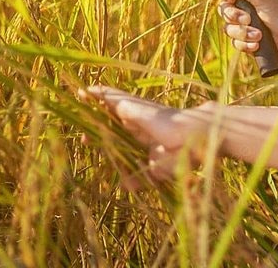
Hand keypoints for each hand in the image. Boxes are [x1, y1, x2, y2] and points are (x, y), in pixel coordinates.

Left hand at [79, 85, 217, 182]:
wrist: (197, 136)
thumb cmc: (184, 153)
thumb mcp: (159, 170)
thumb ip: (142, 177)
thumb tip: (126, 187)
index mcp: (148, 139)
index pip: (122, 139)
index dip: (108, 141)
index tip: (91, 142)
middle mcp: (141, 125)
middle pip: (114, 122)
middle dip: (98, 123)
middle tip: (82, 132)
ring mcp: (137, 113)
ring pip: (112, 106)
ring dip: (97, 103)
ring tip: (80, 95)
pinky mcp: (131, 106)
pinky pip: (112, 98)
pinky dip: (100, 94)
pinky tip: (87, 90)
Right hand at [216, 0, 277, 68]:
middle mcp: (249, 8)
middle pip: (225, 10)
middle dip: (234, 16)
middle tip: (248, 19)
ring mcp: (248, 26)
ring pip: (228, 28)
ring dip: (243, 33)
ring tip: (259, 35)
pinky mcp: (249, 41)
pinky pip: (236, 43)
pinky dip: (246, 45)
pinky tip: (257, 45)